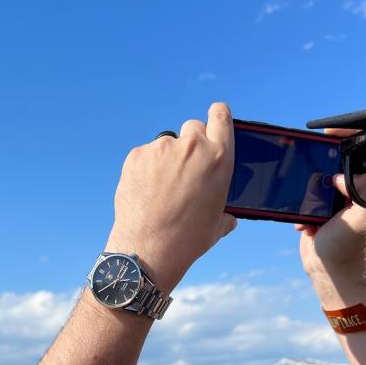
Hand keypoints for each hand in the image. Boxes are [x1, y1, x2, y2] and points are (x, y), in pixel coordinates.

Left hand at [105, 103, 237, 293]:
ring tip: (162, 189)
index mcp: (219, 158)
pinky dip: (146, 168)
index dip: (217, 116)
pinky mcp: (137, 155)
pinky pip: (145, 155)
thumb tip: (229, 217)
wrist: (148, 248)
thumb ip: (225, 211)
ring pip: (166, 144)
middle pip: (192, 128)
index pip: (221, 116)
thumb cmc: (188, 239)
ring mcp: (162, 149)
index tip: (213, 119)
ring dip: (166, 159)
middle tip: (184, 171)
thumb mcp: (217, 224)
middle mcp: (192, 147)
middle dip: (191, 144)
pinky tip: (146, 191)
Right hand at [296, 129, 365, 306]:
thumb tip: (339, 177)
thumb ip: (360, 191)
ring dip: (309, 184)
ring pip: (322, 177)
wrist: (330, 276)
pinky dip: (302, 205)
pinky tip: (303, 223)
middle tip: (311, 152)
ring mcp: (340, 202)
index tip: (332, 132)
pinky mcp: (321, 212)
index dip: (352, 138)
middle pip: (341, 161)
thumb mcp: (359, 217)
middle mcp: (359, 192)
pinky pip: (308, 196)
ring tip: (306, 198)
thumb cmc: (350, 248)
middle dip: (325, 159)